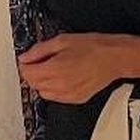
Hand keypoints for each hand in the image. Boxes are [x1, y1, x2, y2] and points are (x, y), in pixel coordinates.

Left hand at [17, 33, 139, 103]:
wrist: (115, 58)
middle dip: (33, 72)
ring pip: (43, 92)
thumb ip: (40, 50)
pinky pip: (55, 98)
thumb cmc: (93, 47)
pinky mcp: (76, 99)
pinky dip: (54, 89)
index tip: (28, 59)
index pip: (27, 73)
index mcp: (56, 69)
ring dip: (42, 82)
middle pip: (33, 84)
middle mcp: (61, 85)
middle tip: (41, 61)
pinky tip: (62, 77)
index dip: (25, 65)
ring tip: (53, 68)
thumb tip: (25, 57)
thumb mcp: (62, 40)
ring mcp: (69, 94)